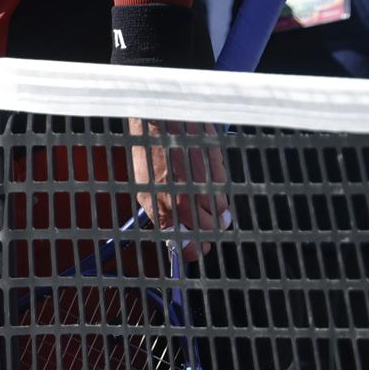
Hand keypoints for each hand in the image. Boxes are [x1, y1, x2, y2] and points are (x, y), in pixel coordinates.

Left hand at [128, 118, 229, 260]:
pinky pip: (223, 191)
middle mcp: (183, 201)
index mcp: (161, 207)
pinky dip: (218, 189)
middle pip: (209, 232)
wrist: (159, 119)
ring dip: (216, 210)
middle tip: (204, 224)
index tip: (195, 249)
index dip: (193, 250)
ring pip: (222, 214)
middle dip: (208, 231)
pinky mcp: (217, 172)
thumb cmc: (148, 148)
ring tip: (202, 194)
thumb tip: (176, 231)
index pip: (187, 245)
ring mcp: (202, 188)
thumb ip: (162, 211)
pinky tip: (205, 176)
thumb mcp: (145, 185)